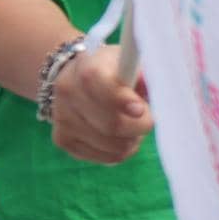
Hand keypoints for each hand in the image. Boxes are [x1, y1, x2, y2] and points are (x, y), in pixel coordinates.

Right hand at [49, 45, 153, 164]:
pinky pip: (105, 157)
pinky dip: (120, 151)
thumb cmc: (113, 71)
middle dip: (139, 126)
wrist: (73, 79)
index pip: (98, 84)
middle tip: (147, 119)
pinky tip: (119, 136)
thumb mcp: (129, 62)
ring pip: (113, 146)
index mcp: (86, 67)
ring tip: (132, 126)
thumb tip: (156, 91)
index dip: (122, 100)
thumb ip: (145, 75)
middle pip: (112, 124)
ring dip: (132, 140)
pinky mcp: (63, 140)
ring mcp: (62, 118)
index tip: (141, 108)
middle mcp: (68, 92)